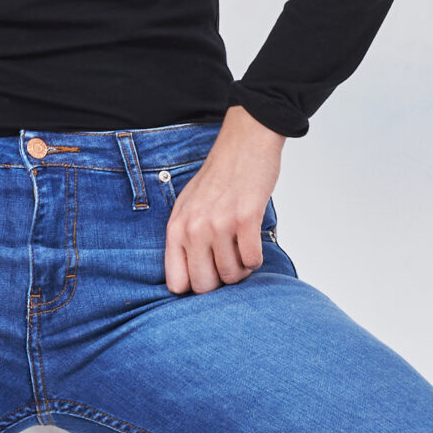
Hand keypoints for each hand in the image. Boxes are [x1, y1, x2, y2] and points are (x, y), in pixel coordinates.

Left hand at [164, 104, 284, 294]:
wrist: (244, 145)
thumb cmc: (218, 178)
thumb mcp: (186, 208)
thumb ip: (184, 240)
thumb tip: (189, 280)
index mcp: (176, 229)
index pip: (176, 283)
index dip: (194, 287)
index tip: (206, 278)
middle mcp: (194, 229)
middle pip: (205, 286)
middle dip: (220, 282)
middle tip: (228, 265)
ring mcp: (219, 224)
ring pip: (232, 275)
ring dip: (241, 269)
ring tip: (241, 249)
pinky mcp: (246, 219)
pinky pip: (253, 260)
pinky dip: (256, 258)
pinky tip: (253, 241)